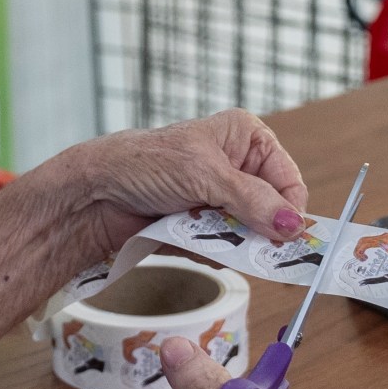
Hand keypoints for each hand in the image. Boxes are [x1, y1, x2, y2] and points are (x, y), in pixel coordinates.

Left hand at [38, 110, 309, 252]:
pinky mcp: (201, 225)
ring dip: (229, 241)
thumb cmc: (143, 164)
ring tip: (199, 231)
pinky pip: (224, 247)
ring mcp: (218, 198)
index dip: (288, 210)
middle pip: (272, 211)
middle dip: (256, 229)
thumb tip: (293, 225)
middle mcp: (237, 166)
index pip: (288, 180)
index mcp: (245, 138)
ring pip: (249, 233)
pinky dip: (210, 251)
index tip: (284, 237)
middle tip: (245, 244)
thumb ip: (252, 201)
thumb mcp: (205, 175)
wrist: (94, 195)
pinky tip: (186, 239)